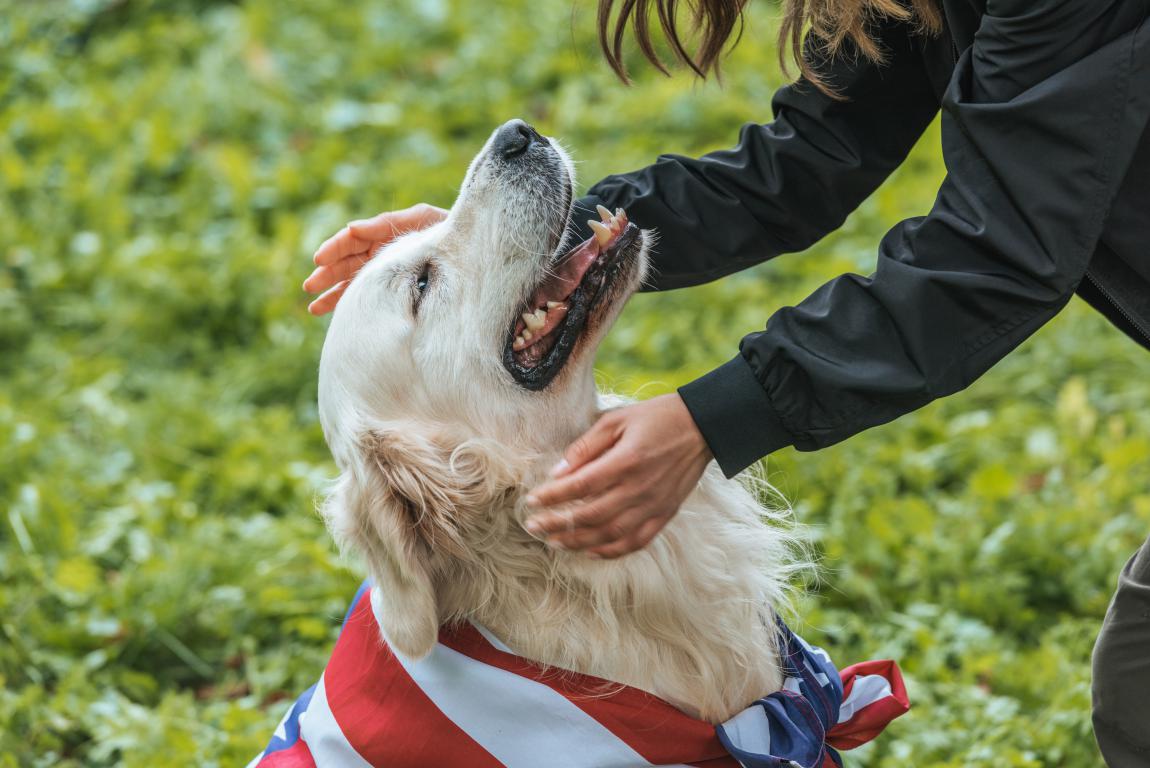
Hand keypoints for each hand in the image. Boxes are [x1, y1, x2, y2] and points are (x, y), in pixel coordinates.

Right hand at [303, 203, 446, 314]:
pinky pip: (367, 296)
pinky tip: (329, 312)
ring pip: (353, 282)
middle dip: (328, 273)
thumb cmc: (451, 233)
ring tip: (314, 306)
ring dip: (332, 293)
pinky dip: (348, 303)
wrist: (477, 254)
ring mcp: (388, 273)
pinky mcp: (396, 291)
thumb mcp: (424, 220)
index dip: (335, 248)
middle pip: (348, 262)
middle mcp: (383, 253)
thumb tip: (352, 227)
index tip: (319, 259)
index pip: (353, 239)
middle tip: (310, 285)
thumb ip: (390, 223)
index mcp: (386, 234)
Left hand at [523, 394, 712, 558]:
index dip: (552, 497)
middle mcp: (639, 489)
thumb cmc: (656, 418)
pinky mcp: (664, 515)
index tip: (531, 501)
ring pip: (610, 535)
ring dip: (578, 542)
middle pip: (590, 516)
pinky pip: (635, 542)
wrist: (702, 427)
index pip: (580, 487)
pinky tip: (590, 550)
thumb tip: (558, 472)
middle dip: (557, 524)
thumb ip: (586, 446)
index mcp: (626, 461)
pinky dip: (610, 551)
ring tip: (554, 542)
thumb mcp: (617, 419)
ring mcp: (653, 506)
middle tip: (533, 526)